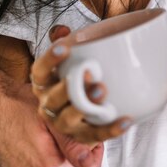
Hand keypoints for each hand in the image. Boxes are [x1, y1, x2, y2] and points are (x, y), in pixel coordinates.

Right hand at [0, 81, 101, 166]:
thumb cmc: (20, 105)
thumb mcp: (52, 118)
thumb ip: (73, 140)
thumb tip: (91, 154)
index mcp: (47, 166)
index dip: (96, 151)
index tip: (92, 138)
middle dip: (85, 161)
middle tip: (82, 140)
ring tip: (67, 146)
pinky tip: (54, 154)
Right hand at [31, 25, 131, 145]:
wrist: (75, 114)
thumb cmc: (72, 78)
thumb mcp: (66, 60)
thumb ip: (65, 43)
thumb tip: (61, 30)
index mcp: (44, 84)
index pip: (40, 70)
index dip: (50, 59)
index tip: (64, 47)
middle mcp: (49, 104)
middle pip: (55, 97)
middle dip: (70, 86)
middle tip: (89, 73)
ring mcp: (64, 122)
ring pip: (69, 119)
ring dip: (87, 106)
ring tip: (102, 91)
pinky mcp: (82, 136)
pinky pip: (95, 135)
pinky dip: (111, 129)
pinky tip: (126, 119)